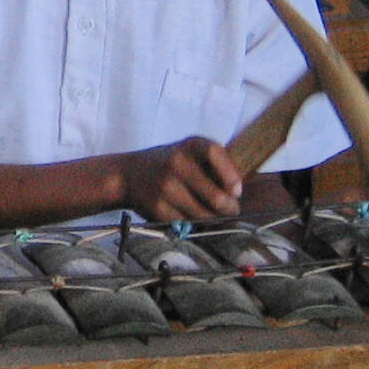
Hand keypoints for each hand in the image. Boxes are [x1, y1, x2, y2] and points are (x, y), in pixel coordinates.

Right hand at [117, 138, 244, 221]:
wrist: (129, 174)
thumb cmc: (170, 163)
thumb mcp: (189, 152)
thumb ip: (214, 165)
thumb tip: (240, 192)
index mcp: (190, 145)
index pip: (215, 153)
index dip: (231, 175)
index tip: (237, 190)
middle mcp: (176, 163)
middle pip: (215, 196)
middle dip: (229, 208)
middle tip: (231, 210)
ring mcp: (165, 186)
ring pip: (203, 215)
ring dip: (214, 219)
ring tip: (214, 214)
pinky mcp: (157, 207)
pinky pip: (187, 223)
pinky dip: (193, 224)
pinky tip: (191, 215)